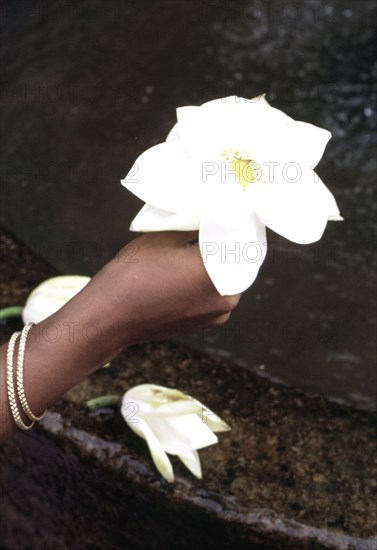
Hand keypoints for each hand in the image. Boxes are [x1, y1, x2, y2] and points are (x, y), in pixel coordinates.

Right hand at [89, 231, 240, 345]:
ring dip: (218, 264)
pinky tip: (190, 269)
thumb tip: (211, 218)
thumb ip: (195, 227)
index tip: (227, 211)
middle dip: (226, 244)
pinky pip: (215, 295)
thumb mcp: (165, 237)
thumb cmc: (133, 274)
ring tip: (199, 246)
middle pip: (237, 262)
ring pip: (227, 280)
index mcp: (220, 275)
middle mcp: (227, 299)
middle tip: (213, 225)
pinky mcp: (205, 324)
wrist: (110, 316)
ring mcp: (217, 315)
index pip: (241, 241)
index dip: (234, 224)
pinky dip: (208, 281)